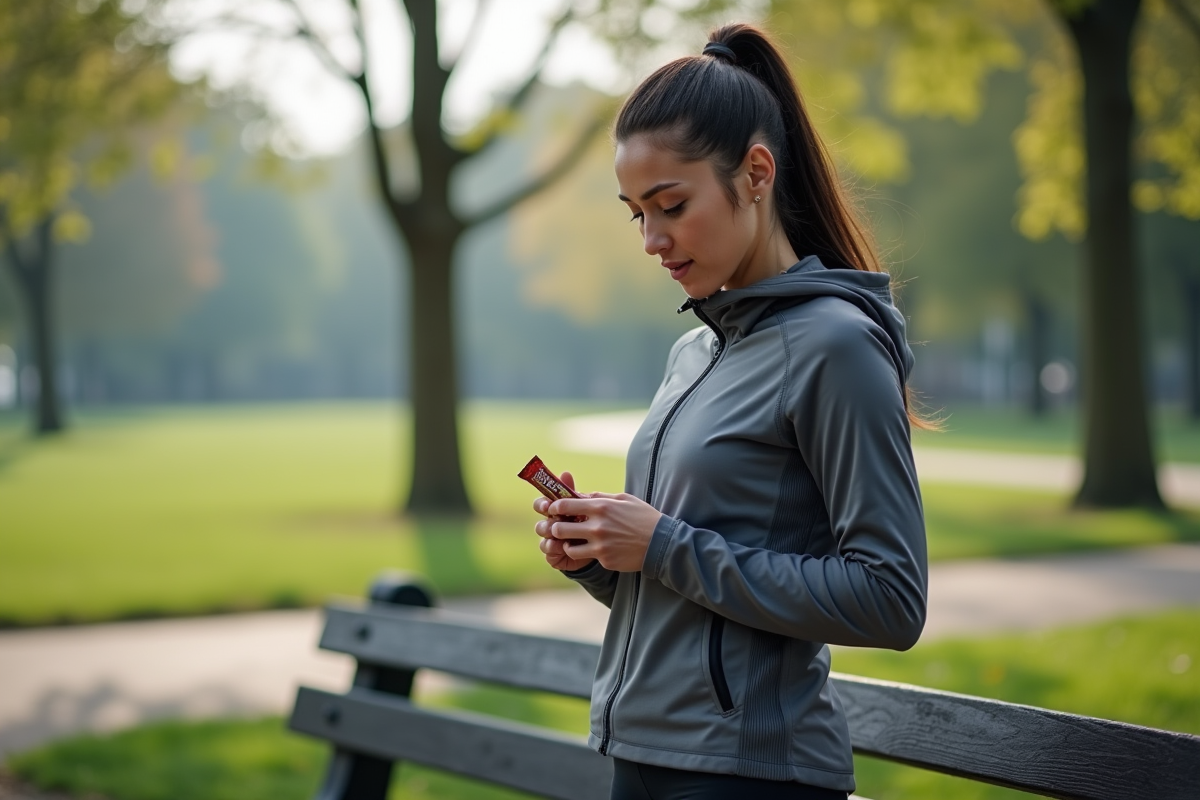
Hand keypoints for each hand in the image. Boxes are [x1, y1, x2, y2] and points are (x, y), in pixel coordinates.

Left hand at [535, 478, 662, 572]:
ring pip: (569, 548)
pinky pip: (588, 557)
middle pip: (560, 529)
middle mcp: (597, 527)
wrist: (661, 543)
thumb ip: (599, 497)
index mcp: (600, 507)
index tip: (554, 509)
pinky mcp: (605, 560)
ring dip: (568, 545)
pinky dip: (589, 554)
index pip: (564, 506)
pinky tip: (597, 550)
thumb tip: (580, 496)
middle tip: (559, 528)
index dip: (554, 508)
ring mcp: (600, 546)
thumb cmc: (643, 517)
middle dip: (555, 528)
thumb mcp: (624, 499)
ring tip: (574, 542)